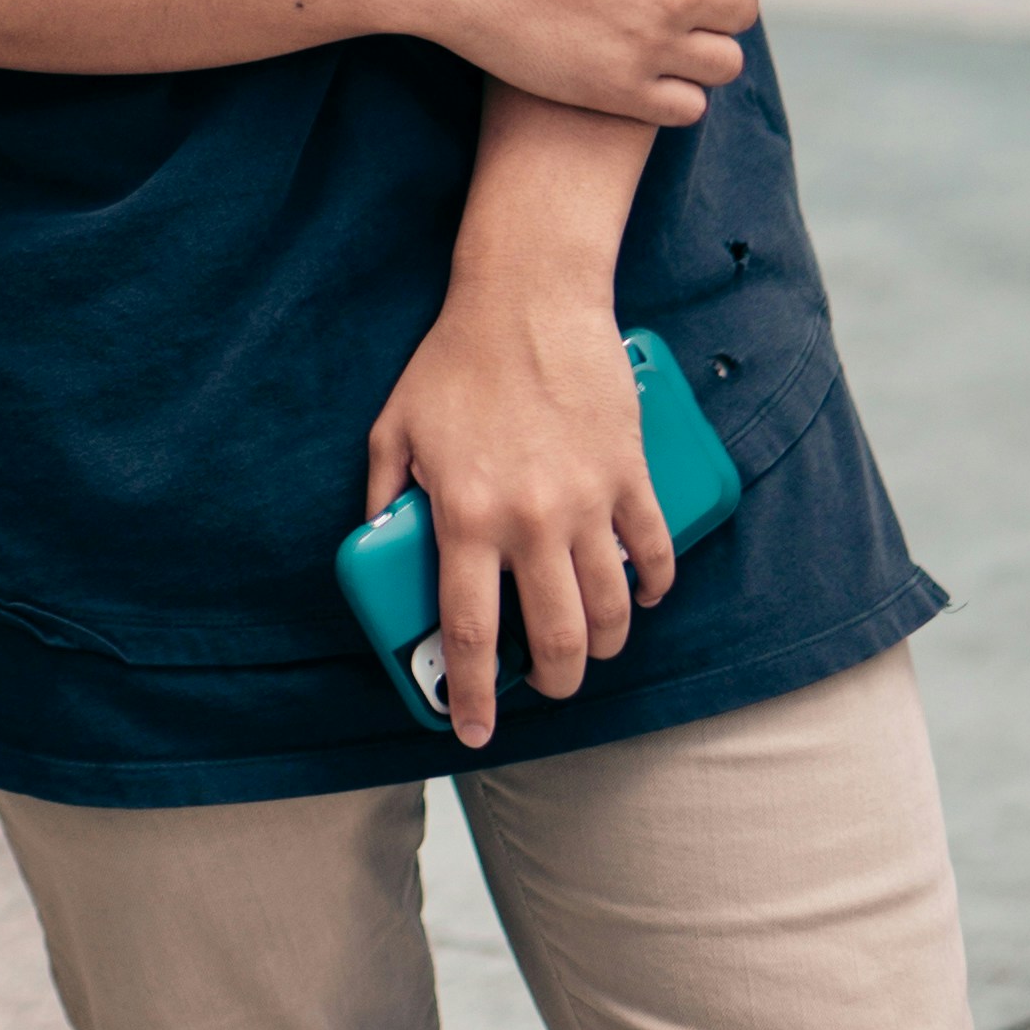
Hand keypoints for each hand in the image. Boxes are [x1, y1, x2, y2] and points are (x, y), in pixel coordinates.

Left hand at [366, 283, 672, 747]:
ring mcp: (586, 502)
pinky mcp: (629, 475)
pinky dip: (652, 587)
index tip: (474, 732)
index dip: (474, 695)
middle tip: (550, 687)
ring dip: (604, 646)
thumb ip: (382, 495)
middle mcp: (529, 521)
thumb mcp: (394, 428)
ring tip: (591, 651)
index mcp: (465, 516)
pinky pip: (653, 552)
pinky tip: (640, 598)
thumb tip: (376, 548)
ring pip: (609, 610)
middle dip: (556, 682)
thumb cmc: (454, 361)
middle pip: (555, 638)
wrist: (527, 298)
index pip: (469, 633)